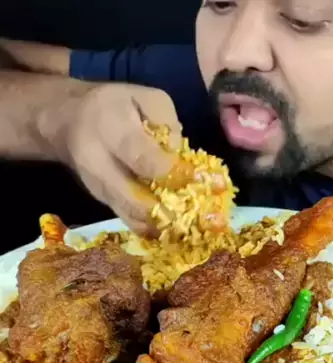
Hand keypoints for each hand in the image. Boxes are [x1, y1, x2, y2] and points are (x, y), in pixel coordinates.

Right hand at [53, 83, 225, 235]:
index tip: (195, 178)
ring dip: (163, 226)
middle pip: (133, 198)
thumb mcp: (145, 97)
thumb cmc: (115, 106)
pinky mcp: (103, 202)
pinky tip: (177, 231)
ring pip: (132, 216)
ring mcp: (98, 188)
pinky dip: (153, 229)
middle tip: (199, 215)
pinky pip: (129, 221)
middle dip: (168, 210)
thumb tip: (178, 155)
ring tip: (193, 228)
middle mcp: (99, 164)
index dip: (170, 171)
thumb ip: (166, 121)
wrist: (68, 121)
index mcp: (111, 130)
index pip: (141, 157)